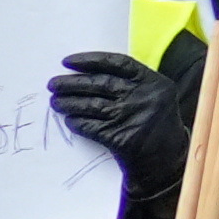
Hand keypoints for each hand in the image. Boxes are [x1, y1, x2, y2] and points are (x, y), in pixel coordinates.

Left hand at [46, 47, 174, 161]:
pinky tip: (69, 120)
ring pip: (91, 105)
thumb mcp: (154, 95)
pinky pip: (90, 126)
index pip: (116, 63)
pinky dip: (76, 122)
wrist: (166, 158)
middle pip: (99, 83)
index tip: (67, 62)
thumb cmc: (154, 122)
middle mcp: (143, 97)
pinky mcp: (120, 137)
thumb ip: (129, 82)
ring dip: (68, 103)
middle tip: (52, 84)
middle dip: (71, 83)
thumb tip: (86, 72)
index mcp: (152, 81)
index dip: (89, 60)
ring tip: (55, 102)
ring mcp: (132, 117)